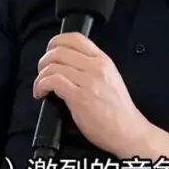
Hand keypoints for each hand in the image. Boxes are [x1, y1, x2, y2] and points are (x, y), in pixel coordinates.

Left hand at [32, 32, 152, 157]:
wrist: (128, 130)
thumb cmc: (118, 109)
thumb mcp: (110, 78)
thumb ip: (92, 67)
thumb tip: (68, 64)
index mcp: (103, 60)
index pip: (76, 38)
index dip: (56, 41)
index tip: (50, 50)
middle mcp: (96, 67)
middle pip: (59, 51)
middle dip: (44, 60)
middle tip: (42, 71)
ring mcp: (88, 82)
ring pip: (53, 66)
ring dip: (41, 75)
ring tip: (41, 86)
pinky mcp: (79, 98)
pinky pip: (53, 81)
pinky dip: (41, 85)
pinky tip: (41, 93)